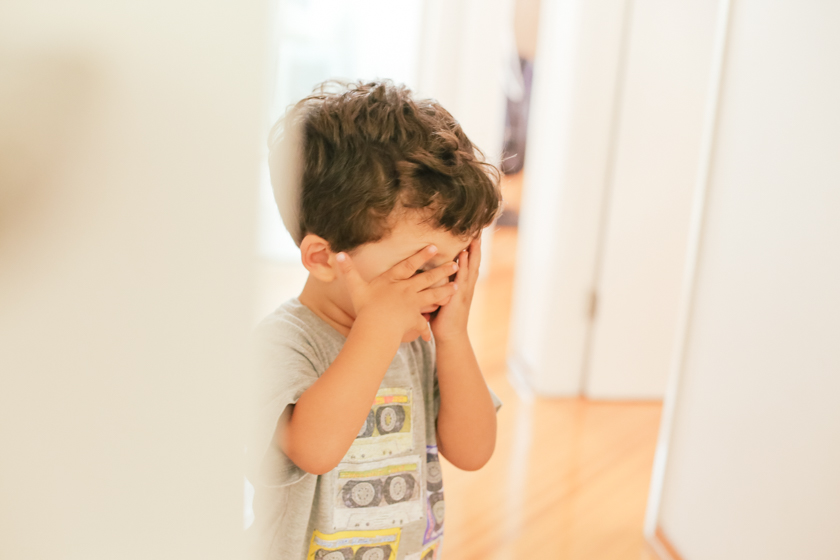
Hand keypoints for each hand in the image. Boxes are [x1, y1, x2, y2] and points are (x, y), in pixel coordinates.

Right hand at [335, 245, 458, 341]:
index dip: (422, 255)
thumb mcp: (355, 288)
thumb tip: (337, 254)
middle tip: (455, 265)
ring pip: (432, 296)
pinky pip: (422, 324)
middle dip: (442, 271)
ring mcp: (413, 304)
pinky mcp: (414, 319)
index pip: (409, 265)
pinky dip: (425, 330)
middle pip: (427, 278)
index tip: (435, 247)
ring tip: (457, 287)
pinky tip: (430, 335)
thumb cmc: (365, 308)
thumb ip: (348, 271)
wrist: (376, 327)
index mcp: (393, 281)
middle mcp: (406, 290)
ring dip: (445, 292)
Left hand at [430, 235, 480, 341]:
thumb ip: (440, 288)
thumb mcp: (442, 300)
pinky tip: (464, 254)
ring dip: (473, 252)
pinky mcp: (459, 295)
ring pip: (471, 268)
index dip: (472, 253)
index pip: (470, 266)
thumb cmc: (443, 320)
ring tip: (474, 238)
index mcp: (463, 287)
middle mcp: (466, 287)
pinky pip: (462, 277)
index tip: (473, 238)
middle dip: (476, 248)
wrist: (449, 336)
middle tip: (478, 232)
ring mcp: (464, 291)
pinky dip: (465, 265)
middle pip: (474, 264)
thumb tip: (429, 278)